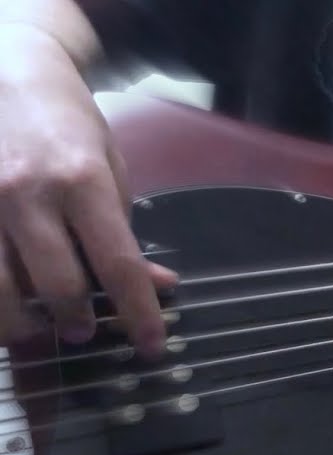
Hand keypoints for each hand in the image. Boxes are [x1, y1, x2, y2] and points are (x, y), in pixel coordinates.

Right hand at [0, 24, 174, 355]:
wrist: (4, 70)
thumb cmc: (66, 123)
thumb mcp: (110, 167)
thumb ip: (126, 229)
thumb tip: (157, 285)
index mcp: (82, 181)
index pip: (119, 264)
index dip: (139, 313)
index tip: (152, 346)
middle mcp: (28, 193)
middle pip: (57, 284)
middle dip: (76, 321)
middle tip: (82, 329)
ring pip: (0, 290)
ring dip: (22, 323)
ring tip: (37, 328)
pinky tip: (5, 304)